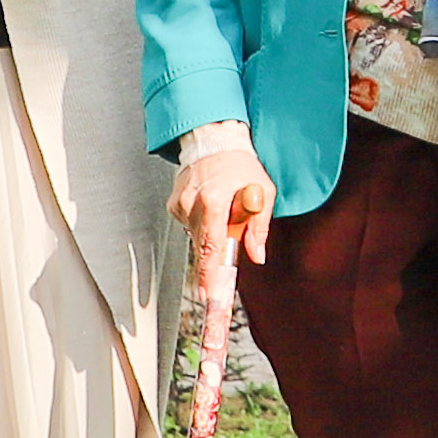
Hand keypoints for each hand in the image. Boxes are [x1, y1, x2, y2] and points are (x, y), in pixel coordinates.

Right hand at [167, 143, 274, 271]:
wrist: (214, 142)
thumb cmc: (241, 166)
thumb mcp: (264, 190)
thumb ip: (259, 226)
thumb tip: (257, 255)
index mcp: (213, 200)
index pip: (210, 246)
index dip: (209, 274)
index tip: (208, 295)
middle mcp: (191, 203)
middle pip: (202, 247)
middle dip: (214, 259)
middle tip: (223, 267)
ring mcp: (179, 204)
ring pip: (197, 237)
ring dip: (212, 236)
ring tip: (223, 214)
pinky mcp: (173, 205)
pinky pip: (190, 226)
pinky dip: (203, 225)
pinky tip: (211, 209)